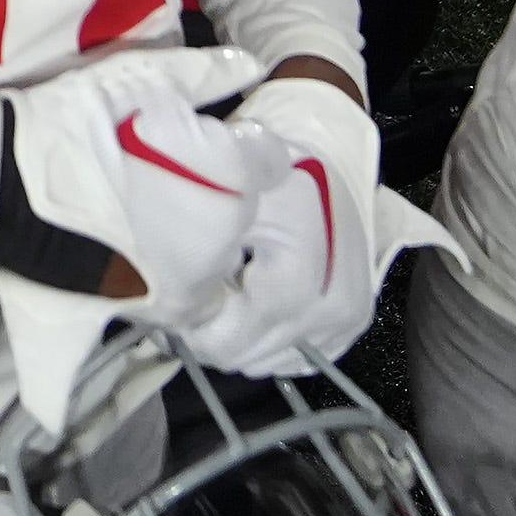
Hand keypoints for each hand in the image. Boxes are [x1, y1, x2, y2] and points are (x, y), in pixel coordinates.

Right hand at [0, 44, 285, 324]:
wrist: (5, 183)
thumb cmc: (75, 123)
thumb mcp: (138, 79)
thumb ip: (202, 74)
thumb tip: (251, 64)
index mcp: (230, 179)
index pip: (266, 161)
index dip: (237, 149)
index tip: (202, 142)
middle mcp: (221, 240)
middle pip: (235, 217)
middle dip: (210, 199)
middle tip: (154, 177)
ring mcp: (185, 287)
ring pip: (209, 269)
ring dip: (188, 251)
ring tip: (135, 224)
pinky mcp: (145, 315)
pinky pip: (173, 317)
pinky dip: (162, 305)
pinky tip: (130, 281)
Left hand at [186, 71, 448, 376]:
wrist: (328, 154)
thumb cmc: (274, 168)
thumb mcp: (230, 193)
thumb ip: (198, 243)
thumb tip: (164, 296)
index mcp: (303, 272)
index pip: (235, 335)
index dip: (193, 328)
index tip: (167, 307)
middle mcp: (334, 304)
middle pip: (251, 354)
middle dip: (211, 334)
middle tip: (186, 300)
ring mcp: (347, 318)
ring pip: (268, 361)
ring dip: (237, 338)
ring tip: (218, 297)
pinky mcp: (350, 325)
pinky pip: (294, 358)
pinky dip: (265, 339)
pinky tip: (249, 304)